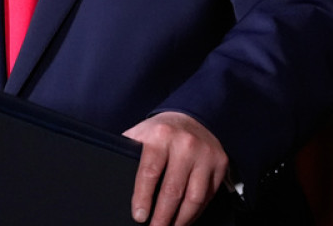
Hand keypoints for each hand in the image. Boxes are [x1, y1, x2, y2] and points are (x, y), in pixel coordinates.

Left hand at [123, 111, 227, 225]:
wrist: (191, 117)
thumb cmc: (160, 131)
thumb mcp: (140, 133)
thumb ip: (128, 152)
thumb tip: (112, 177)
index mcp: (160, 136)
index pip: (149, 172)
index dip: (143, 198)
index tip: (139, 216)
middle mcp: (185, 144)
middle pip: (173, 190)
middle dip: (162, 216)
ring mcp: (205, 154)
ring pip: (194, 197)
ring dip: (181, 219)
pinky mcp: (220, 163)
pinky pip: (208, 195)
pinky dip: (196, 211)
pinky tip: (185, 218)